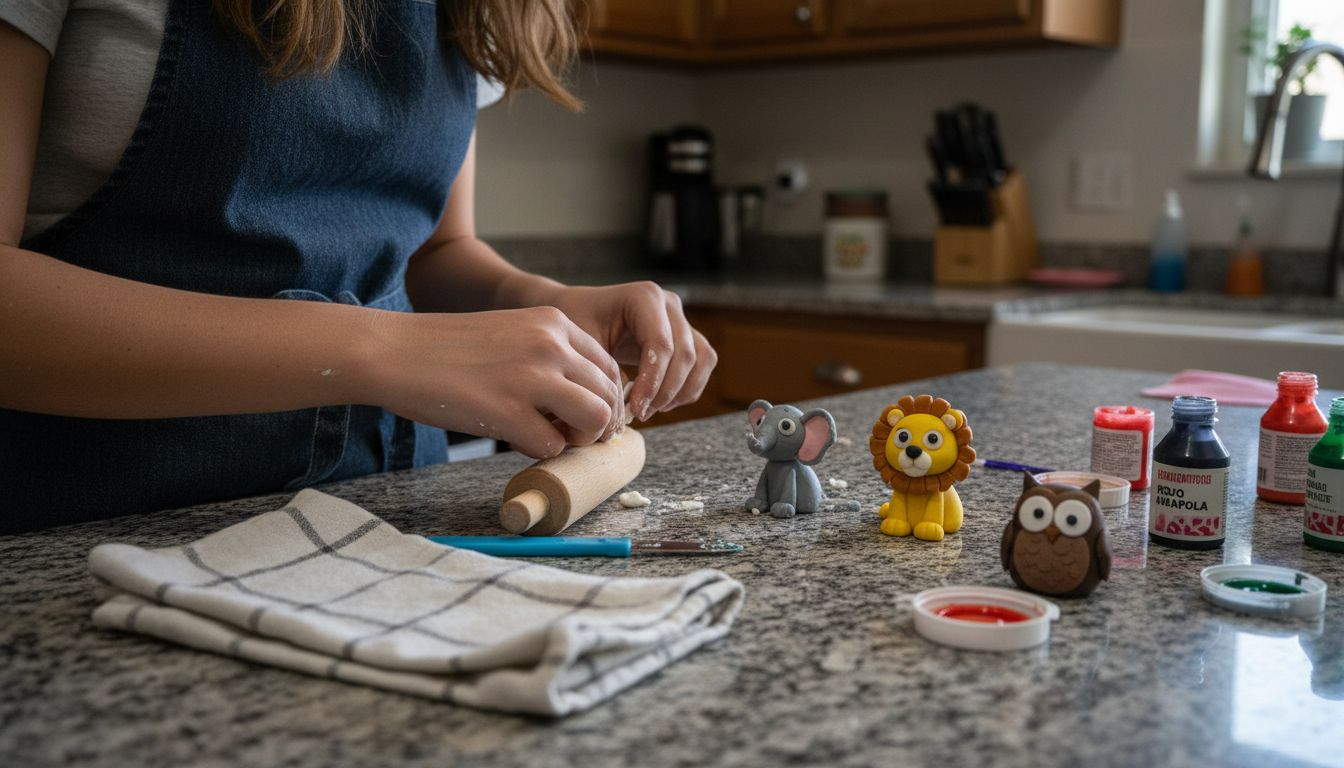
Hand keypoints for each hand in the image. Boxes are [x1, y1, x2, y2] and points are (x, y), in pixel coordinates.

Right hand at [363, 307, 623, 457]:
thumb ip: (549, 355)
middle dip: (599, 424)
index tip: (587, 416)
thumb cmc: (446, 348)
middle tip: (573, 436)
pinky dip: (540, 451)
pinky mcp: (508, 412)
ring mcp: (532, 378)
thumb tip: (582, 400)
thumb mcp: (511, 332)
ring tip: (551, 438)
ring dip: (579, 439)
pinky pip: (553, 446)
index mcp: (554, 322)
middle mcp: (551, 345)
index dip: (605, 398)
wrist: (393, 350)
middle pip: (609, 396)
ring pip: (595, 420)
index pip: (608, 367)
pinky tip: (516, 439)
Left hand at [549, 282, 717, 420]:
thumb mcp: (582, 344)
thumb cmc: (578, 325)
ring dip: (681, 391)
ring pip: (701, 359)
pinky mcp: (687, 334)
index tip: (635, 410)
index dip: (653, 382)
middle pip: (685, 354)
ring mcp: (681, 318)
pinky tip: (661, 402)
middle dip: (665, 391)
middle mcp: (669, 303)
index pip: (661, 345)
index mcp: (644, 296)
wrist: (581, 312)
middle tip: (640, 414)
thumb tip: (624, 410)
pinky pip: (703, 363)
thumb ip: (604, 372)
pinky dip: (688, 388)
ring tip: (651, 409)